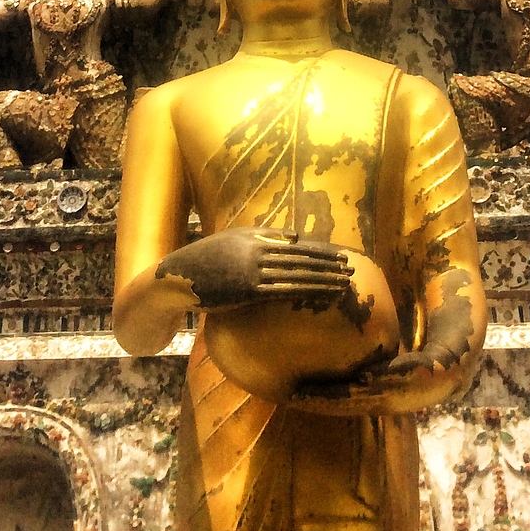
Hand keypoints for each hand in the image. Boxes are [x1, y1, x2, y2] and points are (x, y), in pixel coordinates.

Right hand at [156, 227, 351, 312]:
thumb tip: (295, 236)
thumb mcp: (234, 240)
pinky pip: (283, 290)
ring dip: (323, 279)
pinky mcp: (248, 290)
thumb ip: (263, 236)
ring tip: (343, 283)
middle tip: (350, 268)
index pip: (296, 243)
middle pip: (301, 257)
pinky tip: (319, 295)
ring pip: (296, 274)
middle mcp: (256, 249)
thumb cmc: (206, 261)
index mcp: (255, 236)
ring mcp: (252, 269)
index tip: (339, 255)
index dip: (320, 250)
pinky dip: (305, 291)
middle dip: (328, 263)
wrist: (179, 277)